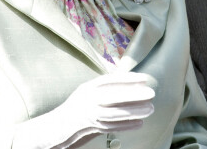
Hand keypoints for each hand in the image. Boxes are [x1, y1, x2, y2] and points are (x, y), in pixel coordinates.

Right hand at [13, 72, 154, 148]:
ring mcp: (88, 115)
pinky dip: (127, 125)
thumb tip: (128, 83)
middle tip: (152, 93)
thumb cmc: (75, 108)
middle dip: (133, 94)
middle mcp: (87, 100)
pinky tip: (140, 123)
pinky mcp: (90, 129)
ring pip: (114, 113)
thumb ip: (104, 88)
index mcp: (87, 88)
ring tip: (150, 109)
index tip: (145, 78)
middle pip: (113, 96)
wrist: (54, 128)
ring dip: (134, 111)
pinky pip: (111, 127)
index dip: (128, 78)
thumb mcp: (88, 93)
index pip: (110, 80)